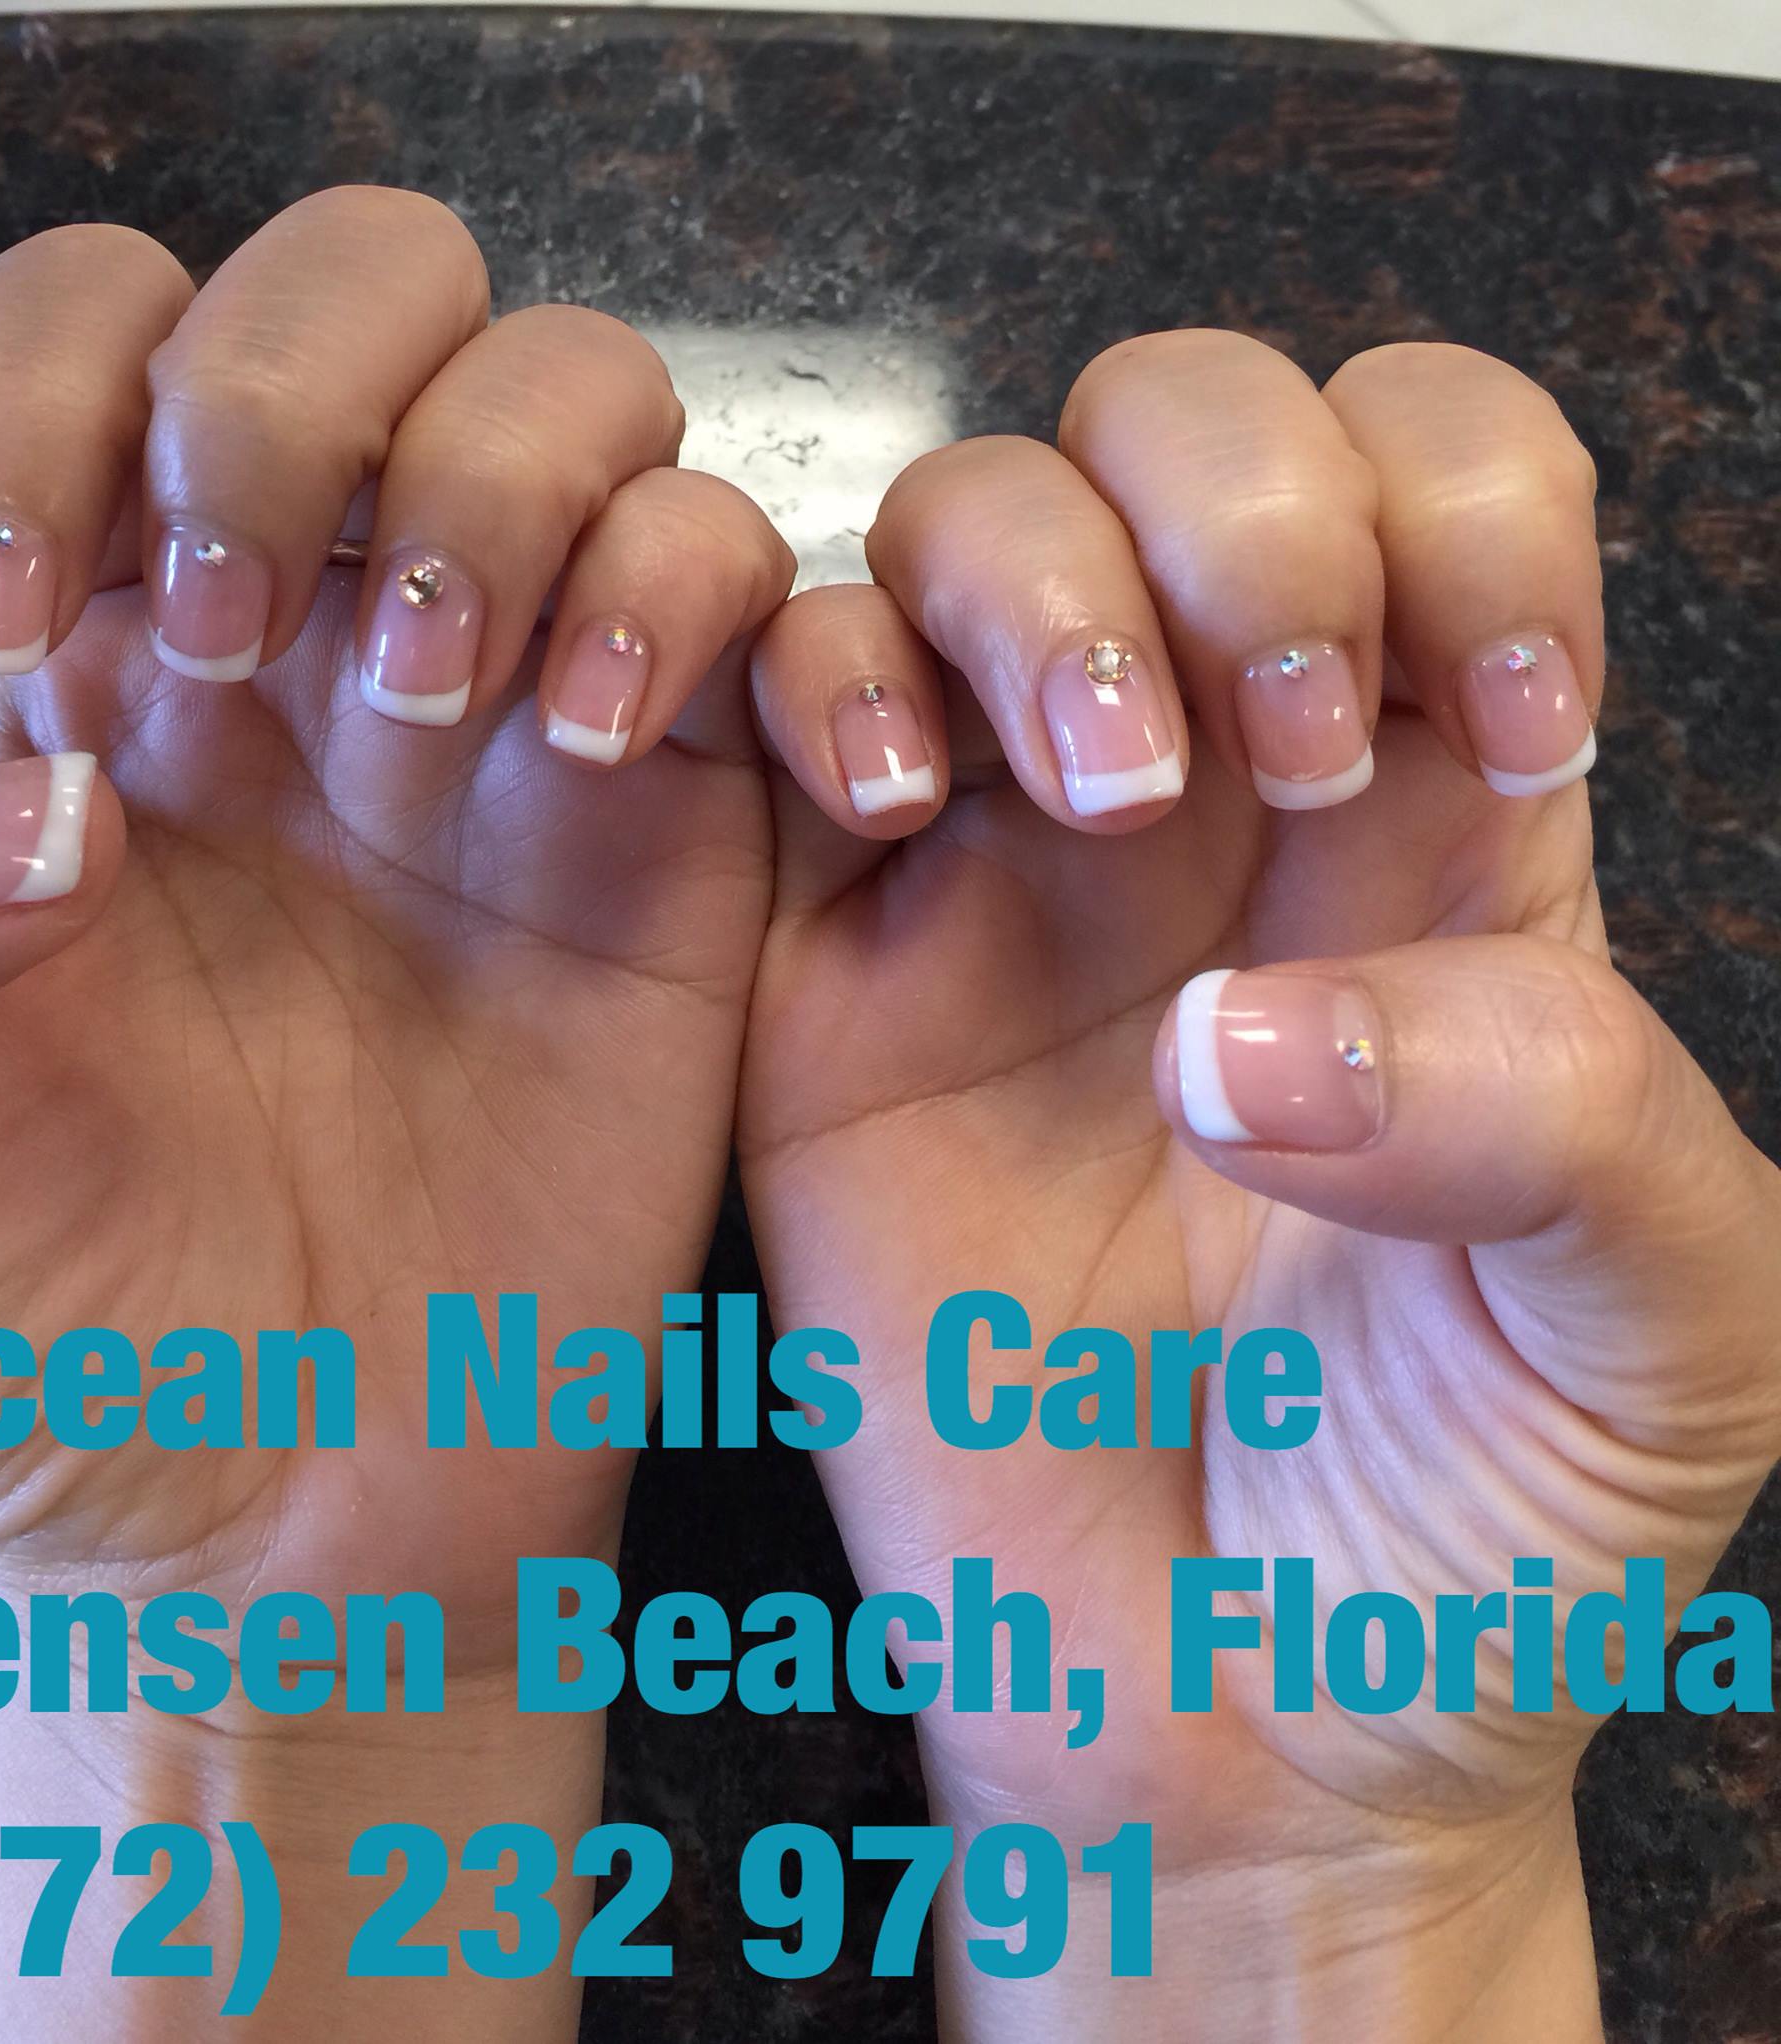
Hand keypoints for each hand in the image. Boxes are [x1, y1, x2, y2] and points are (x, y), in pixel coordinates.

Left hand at [0, 188, 789, 2037]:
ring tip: (462, 709)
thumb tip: (43, 797)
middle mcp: (322, 651)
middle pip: (373, 285)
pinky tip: (598, 750)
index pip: (93, 332)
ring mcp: (518, 733)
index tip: (18, 625)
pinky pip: (761, 597)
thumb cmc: (34, 1349)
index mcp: (100, 668)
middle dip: (309, 391)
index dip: (47, 387)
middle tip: (255, 647)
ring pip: (588, 396)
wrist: (282, 1542)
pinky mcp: (684, 842)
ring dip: (517, 480)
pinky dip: (712, 604)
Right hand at [738, 333, 1780, 2040]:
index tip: (1475, 725)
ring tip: (1091, 785)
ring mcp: (997, 873)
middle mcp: (1209, 798)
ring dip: (1017, 575)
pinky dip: (798, 681)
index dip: (1453, 511)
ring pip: (957, 523)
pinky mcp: (817, 973)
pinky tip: (883, 810)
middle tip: (1263, 741)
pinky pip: (766, 712)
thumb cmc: (1472, 1530)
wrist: (1223, 1729)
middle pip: (1181, 429)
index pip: (1439, 473)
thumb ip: (1565, 1116)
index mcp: (1441, 825)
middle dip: (1225, 502)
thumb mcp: (1666, 1328)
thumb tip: (1240, 1034)